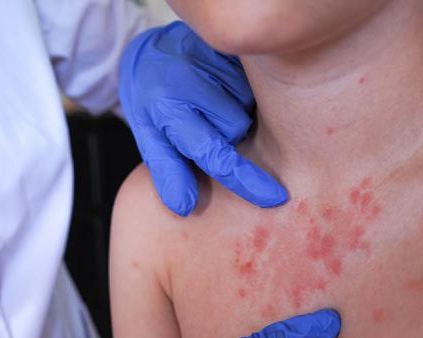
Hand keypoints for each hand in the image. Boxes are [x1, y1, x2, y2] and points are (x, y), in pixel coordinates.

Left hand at [119, 21, 287, 215]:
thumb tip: (184, 207)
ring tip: (213, 99)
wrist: (152, 52)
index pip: (211, 152)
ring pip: (249, 105)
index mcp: (165, 108)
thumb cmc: (154, 104)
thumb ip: (168, 170)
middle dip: (229, 134)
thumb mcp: (150, 137)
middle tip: (207, 121)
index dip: (242, 178)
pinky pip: (255, 81)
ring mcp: (211, 57)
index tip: (272, 198)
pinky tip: (224, 83)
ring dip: (237, 109)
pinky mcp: (230, 46)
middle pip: (237, 128)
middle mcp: (186, 78)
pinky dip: (244, 89)